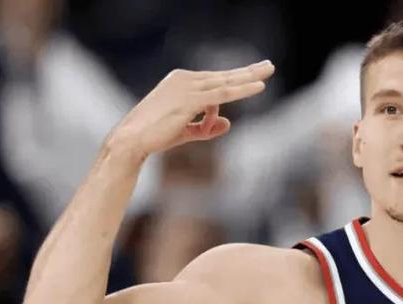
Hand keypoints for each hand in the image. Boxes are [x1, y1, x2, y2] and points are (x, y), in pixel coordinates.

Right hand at [113, 60, 274, 158]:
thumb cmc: (155, 134)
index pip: (214, 82)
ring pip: (226, 82)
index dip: (235, 84)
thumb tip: (229, 123)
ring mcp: (188, 87)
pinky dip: (242, 89)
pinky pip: (223, 93)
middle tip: (269, 65)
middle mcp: (185, 79)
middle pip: (224, 75)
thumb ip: (206, 127)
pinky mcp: (192, 99)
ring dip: (250, 76)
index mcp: (181, 82)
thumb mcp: (186, 130)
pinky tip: (259, 86)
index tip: (255, 78)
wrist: (133, 138)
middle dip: (248, 71)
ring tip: (269, 70)